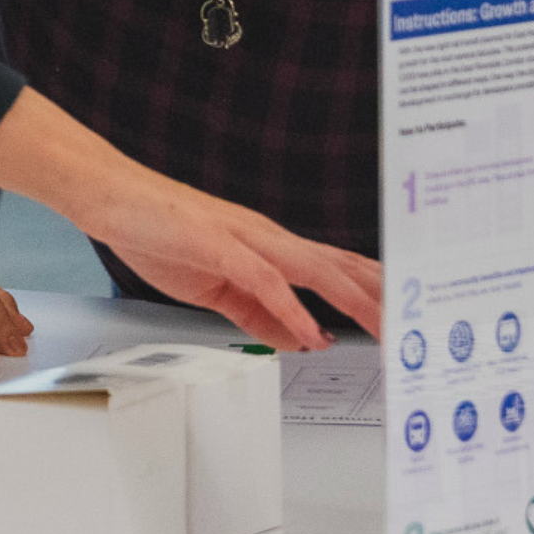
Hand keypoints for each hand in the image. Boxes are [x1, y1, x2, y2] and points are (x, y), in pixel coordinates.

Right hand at [0, 88, 380, 349]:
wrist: (111, 196)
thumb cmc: (158, 231)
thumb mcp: (217, 287)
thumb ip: (259, 313)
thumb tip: (301, 337)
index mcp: (268, 246)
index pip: (335, 267)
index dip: (374, 290)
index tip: (409, 316)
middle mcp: (266, 236)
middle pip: (339, 265)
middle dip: (382, 296)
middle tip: (422, 327)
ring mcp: (245, 237)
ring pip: (315, 268)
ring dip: (355, 299)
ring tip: (389, 328)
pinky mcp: (218, 244)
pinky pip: (263, 280)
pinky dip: (292, 307)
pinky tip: (310, 330)